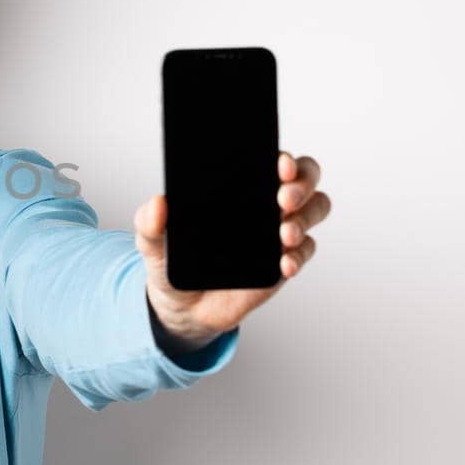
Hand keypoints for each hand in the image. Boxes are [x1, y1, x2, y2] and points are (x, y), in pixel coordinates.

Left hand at [134, 151, 329, 347]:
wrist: (182, 306)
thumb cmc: (173, 261)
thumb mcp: (153, 241)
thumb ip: (149, 222)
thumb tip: (158, 203)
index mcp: (238, 186)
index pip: (271, 159)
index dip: (283, 158)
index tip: (277, 165)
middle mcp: (265, 203)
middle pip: (305, 177)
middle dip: (302, 183)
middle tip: (282, 199)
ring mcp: (278, 232)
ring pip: (315, 208)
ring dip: (306, 218)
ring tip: (284, 234)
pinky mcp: (283, 263)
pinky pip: (306, 251)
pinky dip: (299, 256)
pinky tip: (284, 264)